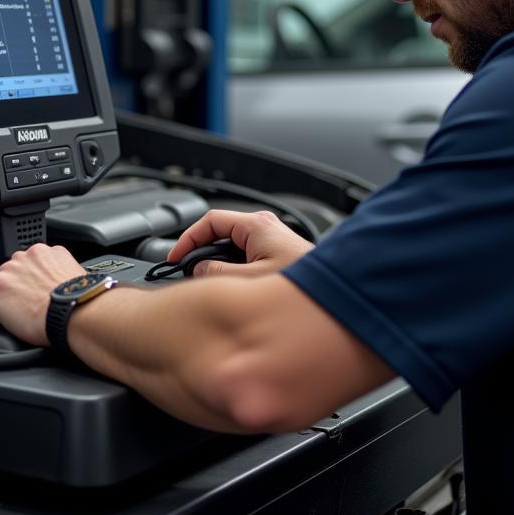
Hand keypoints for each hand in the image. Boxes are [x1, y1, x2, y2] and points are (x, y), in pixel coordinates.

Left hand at [0, 243, 85, 344]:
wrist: (74, 311)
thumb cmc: (80, 300)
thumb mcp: (74, 277)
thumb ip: (59, 275)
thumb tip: (56, 291)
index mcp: (47, 252)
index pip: (24, 266)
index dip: (21, 284)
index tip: (23, 298)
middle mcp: (26, 257)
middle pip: (6, 274)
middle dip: (7, 292)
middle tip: (14, 311)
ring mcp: (9, 271)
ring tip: (0, 321)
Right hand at [168, 209, 313, 277]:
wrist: (337, 293)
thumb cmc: (304, 283)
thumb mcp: (251, 279)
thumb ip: (219, 272)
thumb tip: (199, 269)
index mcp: (256, 226)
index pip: (211, 221)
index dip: (188, 239)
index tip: (176, 257)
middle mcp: (264, 228)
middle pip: (220, 234)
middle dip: (203, 254)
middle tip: (189, 274)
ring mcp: (271, 240)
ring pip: (232, 248)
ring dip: (219, 265)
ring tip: (211, 285)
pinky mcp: (277, 254)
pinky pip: (245, 258)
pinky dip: (234, 271)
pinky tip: (233, 289)